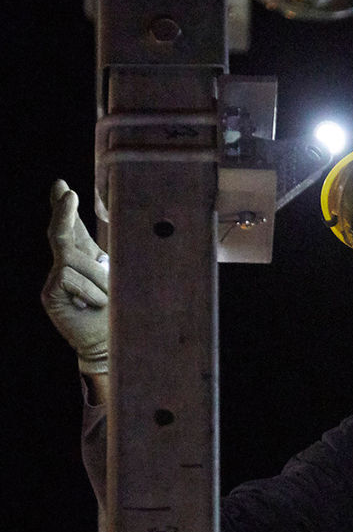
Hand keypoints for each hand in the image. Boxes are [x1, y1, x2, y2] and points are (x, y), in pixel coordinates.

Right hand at [41, 180, 108, 374]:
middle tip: (67, 192)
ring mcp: (55, 280)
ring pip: (72, 259)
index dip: (63, 208)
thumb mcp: (121, 281)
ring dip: (97, 276)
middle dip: (64, 212)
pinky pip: (69, 278)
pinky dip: (89, 290)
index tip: (61, 186)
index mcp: (84, 260)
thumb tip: (123, 232)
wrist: (110, 345)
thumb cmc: (120, 313)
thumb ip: (115, 261)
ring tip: (108, 297)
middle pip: (61, 234)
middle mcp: (65, 266)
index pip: (72, 230)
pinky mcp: (50, 294)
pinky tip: (95, 304)